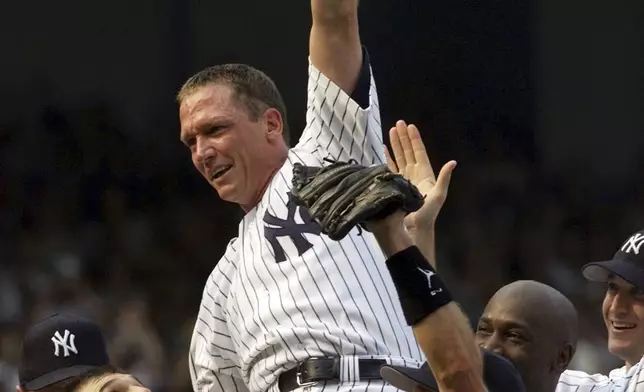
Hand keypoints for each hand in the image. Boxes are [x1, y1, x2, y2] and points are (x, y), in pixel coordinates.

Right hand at [385, 120, 455, 236]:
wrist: (413, 229)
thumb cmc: (427, 214)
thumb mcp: (438, 196)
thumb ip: (444, 178)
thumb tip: (453, 162)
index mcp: (424, 174)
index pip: (419, 152)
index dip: (414, 140)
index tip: (410, 126)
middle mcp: (414, 174)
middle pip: (408, 152)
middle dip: (403, 138)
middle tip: (398, 123)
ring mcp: (403, 180)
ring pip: (399, 157)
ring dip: (395, 145)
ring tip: (390, 131)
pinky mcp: (394, 186)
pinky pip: (390, 168)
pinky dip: (387, 158)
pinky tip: (384, 150)